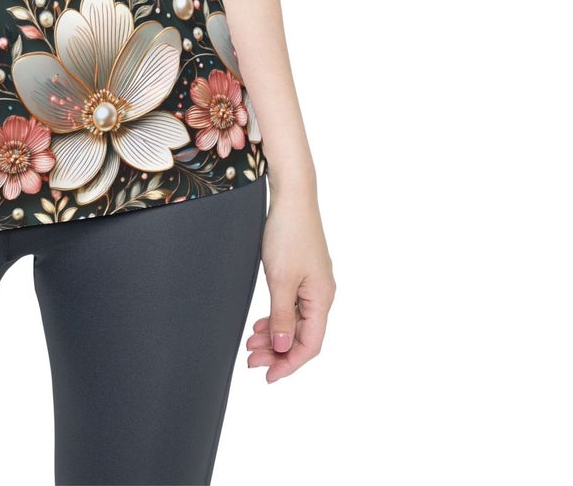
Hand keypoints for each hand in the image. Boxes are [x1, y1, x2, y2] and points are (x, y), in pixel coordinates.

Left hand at [247, 188, 334, 382]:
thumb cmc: (288, 233)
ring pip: (295, 321)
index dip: (289, 364)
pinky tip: (261, 324)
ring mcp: (312, 283)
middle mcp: (321, 294)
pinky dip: (276, 317)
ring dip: (274, 335)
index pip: (309, 345)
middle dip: (277, 352)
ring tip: (250, 344)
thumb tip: (282, 349)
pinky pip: (291, 305)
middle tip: (250, 360)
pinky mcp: (302, 273)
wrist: (291, 197)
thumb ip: (281, 316)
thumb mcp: (281, 279)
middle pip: (302, 336)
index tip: (267, 376)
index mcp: (322, 298)